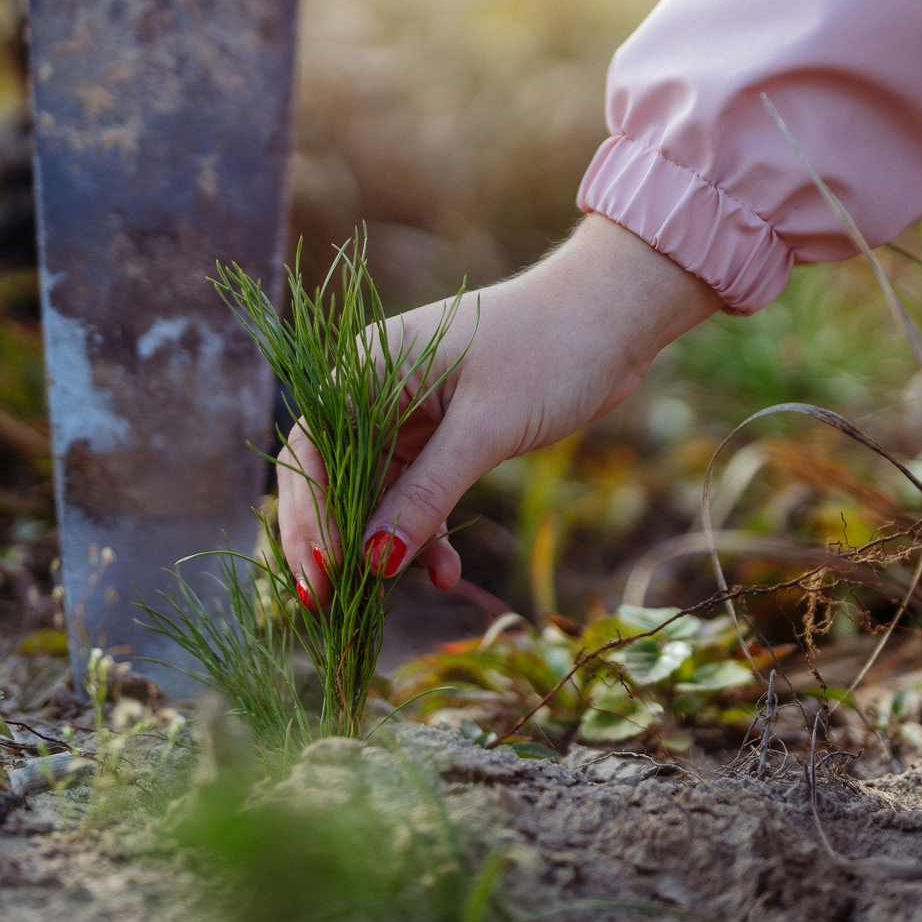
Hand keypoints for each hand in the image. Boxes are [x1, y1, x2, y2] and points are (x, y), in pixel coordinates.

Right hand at [277, 215, 720, 608]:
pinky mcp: (444, 434)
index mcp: (369, 368)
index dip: (309, 517)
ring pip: (379, 492)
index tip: (322, 576)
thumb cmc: (548, 349)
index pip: (314, 452)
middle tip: (332, 603)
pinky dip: (428, 530)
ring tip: (414, 591)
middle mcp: (377, 389)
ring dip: (392, 543)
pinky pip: (419, 492)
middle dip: (337, 540)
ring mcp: (409, 413)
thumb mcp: (484, 429)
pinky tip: (445, 571)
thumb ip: (425, 495)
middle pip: (334, 476)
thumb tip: (374, 562)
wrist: (613, 318)